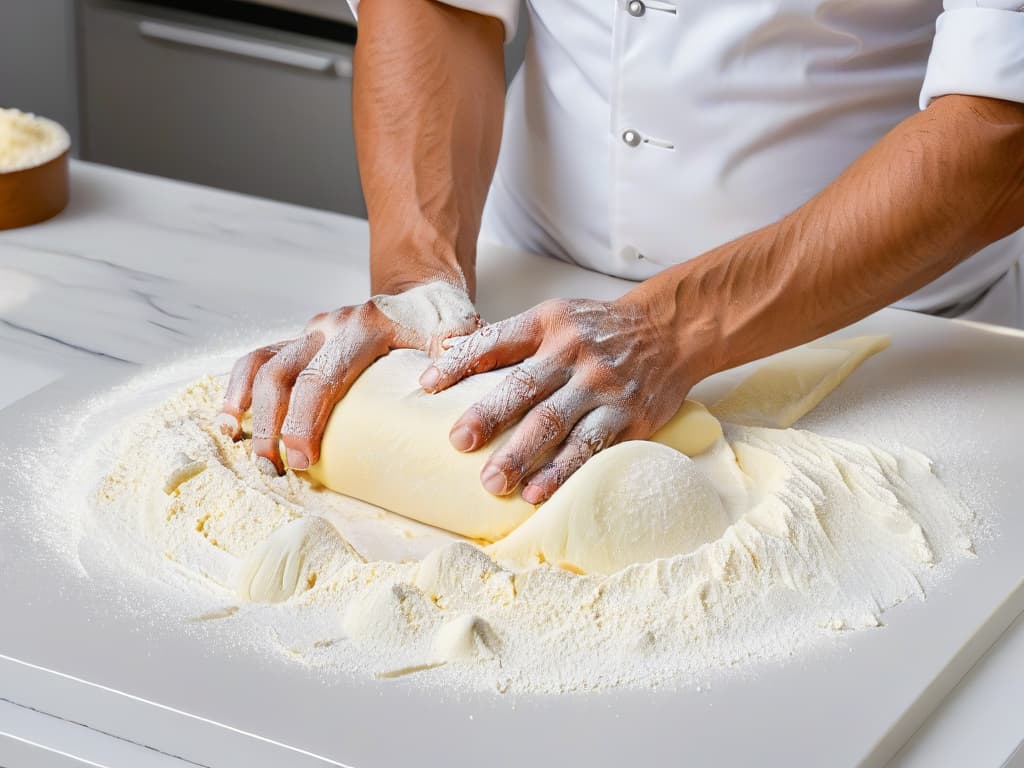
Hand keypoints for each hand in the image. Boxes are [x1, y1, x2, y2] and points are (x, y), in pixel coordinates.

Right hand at [220, 282, 480, 473]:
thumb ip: (457, 352)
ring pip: (261, 364)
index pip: (324, 376)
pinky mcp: (301, 343)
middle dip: (272, 425)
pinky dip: (239, 389)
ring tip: (242, 448)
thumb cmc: (440, 320)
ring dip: (247, 408)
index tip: (304, 461)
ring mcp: (311, 333)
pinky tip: (231, 421)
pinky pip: (258, 360)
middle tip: (276, 470)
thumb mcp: (460, 329)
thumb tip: (437, 383)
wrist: (422, 292)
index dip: (306, 420)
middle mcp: (330, 325)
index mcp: (365, 326)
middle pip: (283, 373)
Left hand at [418, 294, 694, 502]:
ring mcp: (602, 386)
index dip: (460, 362)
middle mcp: (574, 353)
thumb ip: (507, 340)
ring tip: (493, 482)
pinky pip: (590, 447)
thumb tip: (446, 361)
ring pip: (556, 423)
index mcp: (549, 325)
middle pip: (525, 387)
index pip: (496, 342)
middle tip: (458, 442)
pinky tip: (538, 492)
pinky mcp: (628, 416)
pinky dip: (563, 471)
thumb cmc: (599, 329)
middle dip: (489, 416)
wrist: (670, 331)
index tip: (428, 387)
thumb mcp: (555, 316)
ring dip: (522, 454)